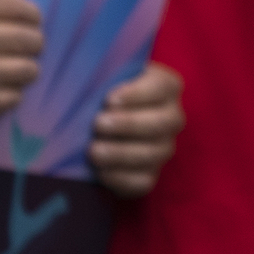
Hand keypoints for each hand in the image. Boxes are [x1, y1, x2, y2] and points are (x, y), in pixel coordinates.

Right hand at [0, 0, 42, 122]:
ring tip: (8, 72)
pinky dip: (8, 94)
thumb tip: (20, 15)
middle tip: (21, 50)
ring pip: (30, 69)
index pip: (23, 8)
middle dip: (30, 45)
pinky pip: (14, 96)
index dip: (31, 17)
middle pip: (32, 39)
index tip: (31, 23)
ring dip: (22, 71)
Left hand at [89, 63, 185, 197]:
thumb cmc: (103, 95)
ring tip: (94, 151)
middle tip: (98, 124)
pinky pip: (143, 182)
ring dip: (121, 153)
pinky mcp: (151, 175)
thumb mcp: (107, 77)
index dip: (138, 94)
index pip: (162, 87)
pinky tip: (100, 172)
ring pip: (152, 154)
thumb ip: (101, 75)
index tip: (109, 99)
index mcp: (166, 87)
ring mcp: (164, 148)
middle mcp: (172, 117)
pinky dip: (121, 178)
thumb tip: (81, 71)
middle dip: (129, 124)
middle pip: (162, 123)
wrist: (101, 127)